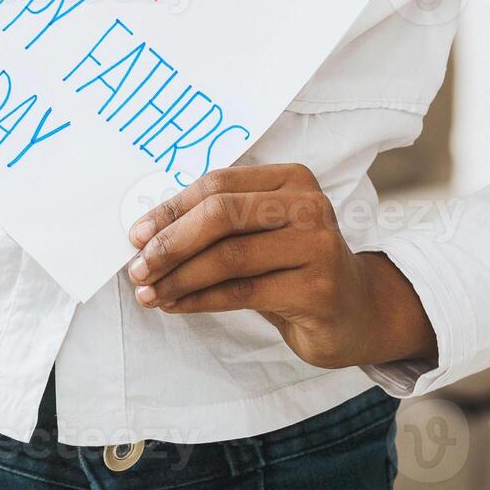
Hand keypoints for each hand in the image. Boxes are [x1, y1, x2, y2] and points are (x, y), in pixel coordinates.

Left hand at [125, 164, 437, 370]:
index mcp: (290, 178)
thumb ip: (214, 224)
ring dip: (179, 277)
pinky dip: (200, 299)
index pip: (216, 186)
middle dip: (170, 243)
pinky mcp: (317, 288)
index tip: (135, 236)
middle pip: (220, 215)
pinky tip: (176, 305)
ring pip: (228, 257)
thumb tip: (144, 234)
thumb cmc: (290, 267)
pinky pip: (242, 292)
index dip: (169, 210)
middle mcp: (308, 204)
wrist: (354, 311)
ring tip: (149, 292)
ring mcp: (318, 245)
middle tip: (137, 268)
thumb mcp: (258, 233)